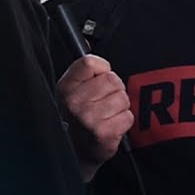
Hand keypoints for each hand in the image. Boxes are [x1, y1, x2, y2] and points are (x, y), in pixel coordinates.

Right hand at [57, 55, 132, 181]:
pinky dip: (124, 122)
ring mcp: (88, 118)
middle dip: (114, 90)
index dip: (101, 70)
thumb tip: (89, 42)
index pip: (90, 63)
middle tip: (104, 102)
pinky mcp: (103, 133)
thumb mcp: (73, 90)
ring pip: (123, 98)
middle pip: (112, 79)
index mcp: (65, 87)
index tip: (98, 79)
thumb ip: (83, 70)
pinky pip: (128, 116)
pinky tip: (111, 126)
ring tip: (107, 115)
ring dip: (120, 107)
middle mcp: (74, 102)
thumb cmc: (79, 117)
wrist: (77, 152)